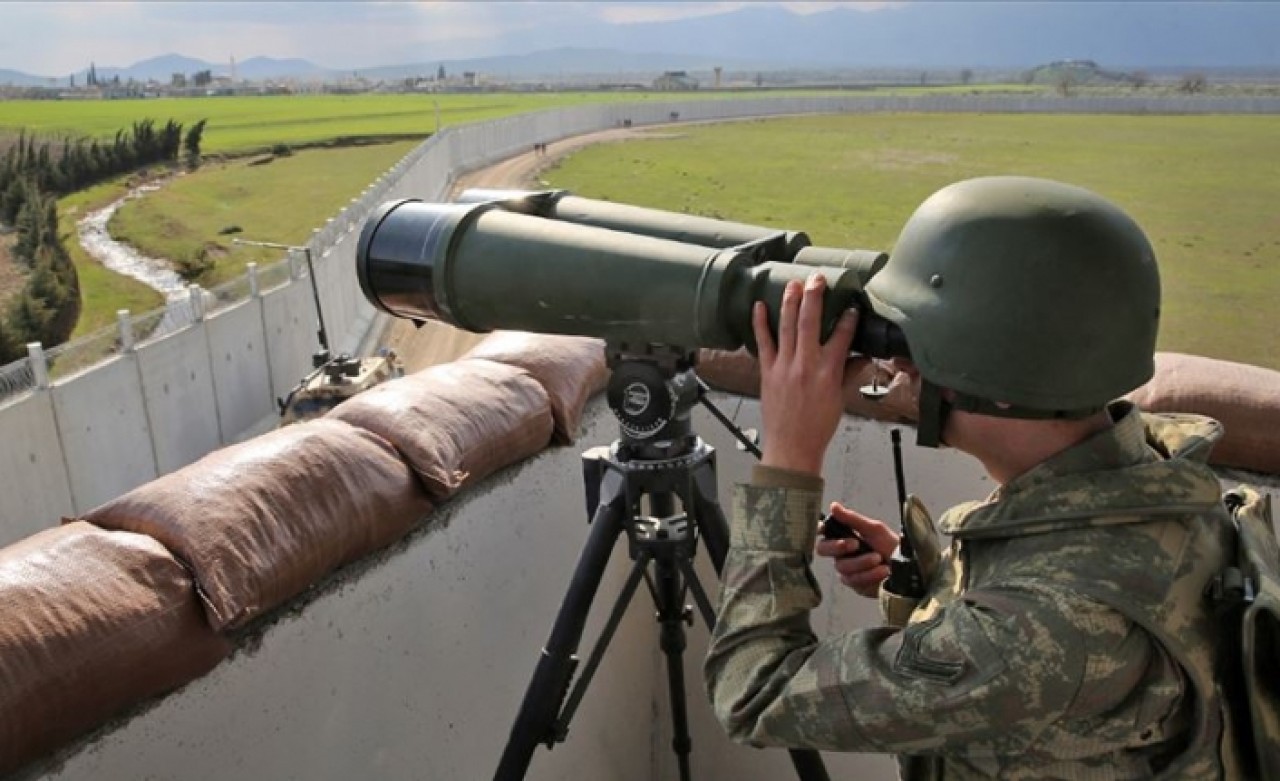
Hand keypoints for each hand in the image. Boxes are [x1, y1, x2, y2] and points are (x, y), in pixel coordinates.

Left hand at [753, 275, 856, 475]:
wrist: (792, 447)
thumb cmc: (817, 427)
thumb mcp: (840, 400)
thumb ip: (850, 375)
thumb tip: (862, 357)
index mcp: (827, 372)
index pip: (841, 337)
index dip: (848, 320)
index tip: (852, 307)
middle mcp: (805, 365)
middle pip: (809, 322)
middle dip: (814, 297)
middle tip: (817, 278)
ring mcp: (783, 367)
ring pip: (786, 327)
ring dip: (789, 302)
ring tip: (793, 283)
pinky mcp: (767, 372)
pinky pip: (763, 343)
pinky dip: (760, 324)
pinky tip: (758, 306)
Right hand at [814, 502, 898, 596]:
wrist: (907, 567)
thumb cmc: (890, 545)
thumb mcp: (874, 529)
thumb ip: (852, 519)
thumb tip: (833, 506)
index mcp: (843, 537)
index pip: (823, 533)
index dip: (818, 530)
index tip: (824, 529)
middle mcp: (841, 553)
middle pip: (823, 550)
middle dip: (838, 546)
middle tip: (856, 544)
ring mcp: (847, 570)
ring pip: (842, 566)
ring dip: (862, 562)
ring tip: (879, 559)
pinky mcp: (855, 584)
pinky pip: (854, 580)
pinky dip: (870, 574)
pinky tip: (882, 571)